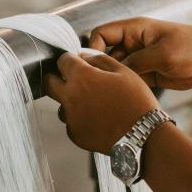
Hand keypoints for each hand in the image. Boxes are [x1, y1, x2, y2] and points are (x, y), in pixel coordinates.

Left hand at [43, 51, 159, 152]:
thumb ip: (100, 59)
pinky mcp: (75, 134)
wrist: (143, 135)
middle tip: (75, 80)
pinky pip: (71, 122)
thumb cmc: (137, 102)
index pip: (62, 60)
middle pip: (49, 83)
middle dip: (58, 78)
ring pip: (60, 104)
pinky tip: (98, 118)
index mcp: (81, 77)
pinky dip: (80, 118)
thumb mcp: (124, 71)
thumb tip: (85, 56)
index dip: (71, 59)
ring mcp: (71, 118)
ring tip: (93, 103)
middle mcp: (70, 97)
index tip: (78, 63)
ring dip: (70, 100)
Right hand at [85, 17, 191, 89]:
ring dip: (113, 80)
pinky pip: (128, 80)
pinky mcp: (147, 74)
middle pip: (105, 54)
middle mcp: (133, 43)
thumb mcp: (164, 54)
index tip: (94, 66)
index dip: (93, 48)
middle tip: (100, 85)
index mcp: (135, 30)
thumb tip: (112, 70)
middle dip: (101, 68)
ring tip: (111, 93)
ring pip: (115, 70)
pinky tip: (122, 97)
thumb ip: (136, 62)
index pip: (102, 34)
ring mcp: (139, 60)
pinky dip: (125, 88)